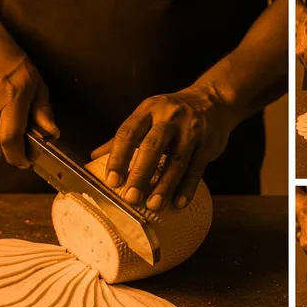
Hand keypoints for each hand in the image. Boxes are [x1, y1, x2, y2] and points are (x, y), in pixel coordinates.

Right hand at [0, 44, 58, 167]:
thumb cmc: (11, 63)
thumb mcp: (36, 83)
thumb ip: (43, 111)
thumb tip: (51, 133)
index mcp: (9, 98)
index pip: (9, 140)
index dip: (18, 157)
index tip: (26, 161)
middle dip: (8, 155)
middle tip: (19, 148)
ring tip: (6, 128)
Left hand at [90, 85, 233, 211]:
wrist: (213, 100)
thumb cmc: (171, 113)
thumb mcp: (147, 116)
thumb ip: (123, 138)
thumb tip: (93, 157)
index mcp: (148, 110)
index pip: (128, 133)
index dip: (118, 157)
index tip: (111, 180)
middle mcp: (169, 117)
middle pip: (152, 147)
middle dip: (140, 174)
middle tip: (130, 198)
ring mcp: (192, 129)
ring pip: (176, 161)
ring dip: (164, 186)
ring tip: (153, 206)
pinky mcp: (209, 143)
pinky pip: (197, 168)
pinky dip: (187, 187)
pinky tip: (178, 203)